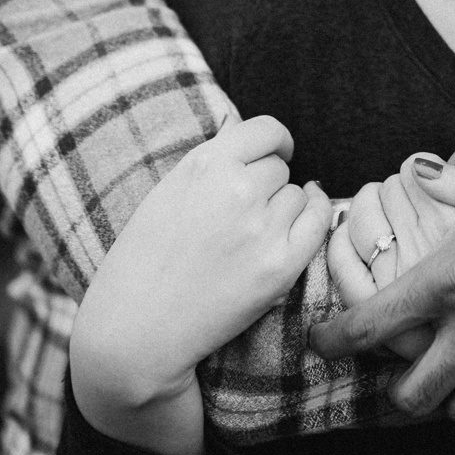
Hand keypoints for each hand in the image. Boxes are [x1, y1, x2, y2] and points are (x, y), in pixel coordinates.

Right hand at [72, 115, 331, 407]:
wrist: (136, 327)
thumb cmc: (145, 259)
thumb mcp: (168, 190)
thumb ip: (212, 160)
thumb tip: (244, 126)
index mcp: (205, 164)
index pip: (267, 130)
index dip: (276, 142)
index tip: (278, 152)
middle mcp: (237, 189)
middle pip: (280, 168)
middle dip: (267, 185)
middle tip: (241, 215)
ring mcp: (261, 228)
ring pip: (297, 197)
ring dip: (282, 209)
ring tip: (248, 236)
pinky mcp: (280, 266)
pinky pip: (318, 224)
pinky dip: (315, 218)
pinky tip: (306, 218)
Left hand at [310, 121, 454, 438]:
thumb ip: (445, 168)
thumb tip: (421, 173)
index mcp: (448, 277)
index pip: (368, 326)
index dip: (333, 340)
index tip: (323, 341)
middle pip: (412, 393)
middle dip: (396, 386)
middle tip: (400, 368)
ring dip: (451, 399)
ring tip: (452, 381)